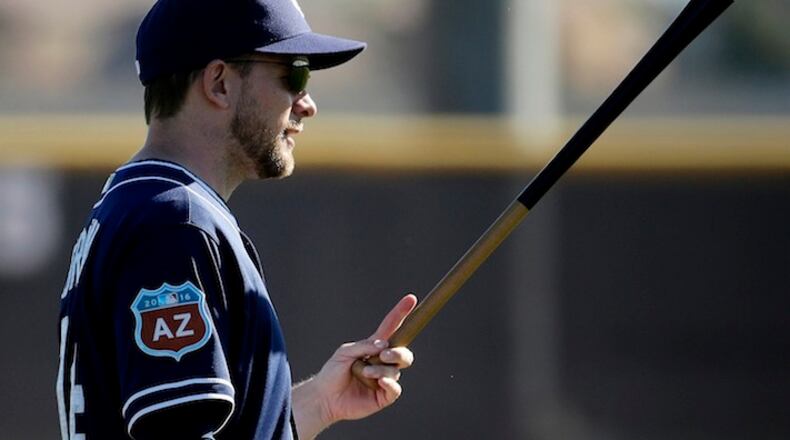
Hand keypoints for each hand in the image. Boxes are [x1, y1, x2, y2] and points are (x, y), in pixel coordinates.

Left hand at [292, 294, 417, 438]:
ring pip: (395, 370)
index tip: (410, 299)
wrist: (324, 398)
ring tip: (364, 373)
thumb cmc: (332, 372)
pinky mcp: (383, 396)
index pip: (391, 328)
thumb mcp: (345, 352)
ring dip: (380, 370)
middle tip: (384, 355)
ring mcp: (384, 379)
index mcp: (374, 347)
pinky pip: (395, 389)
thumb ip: (364, 346)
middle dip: (398, 352)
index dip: (401, 313)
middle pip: (403, 353)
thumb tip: (384, 344)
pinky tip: (379, 382)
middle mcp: (383, 362)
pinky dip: (389, 383)